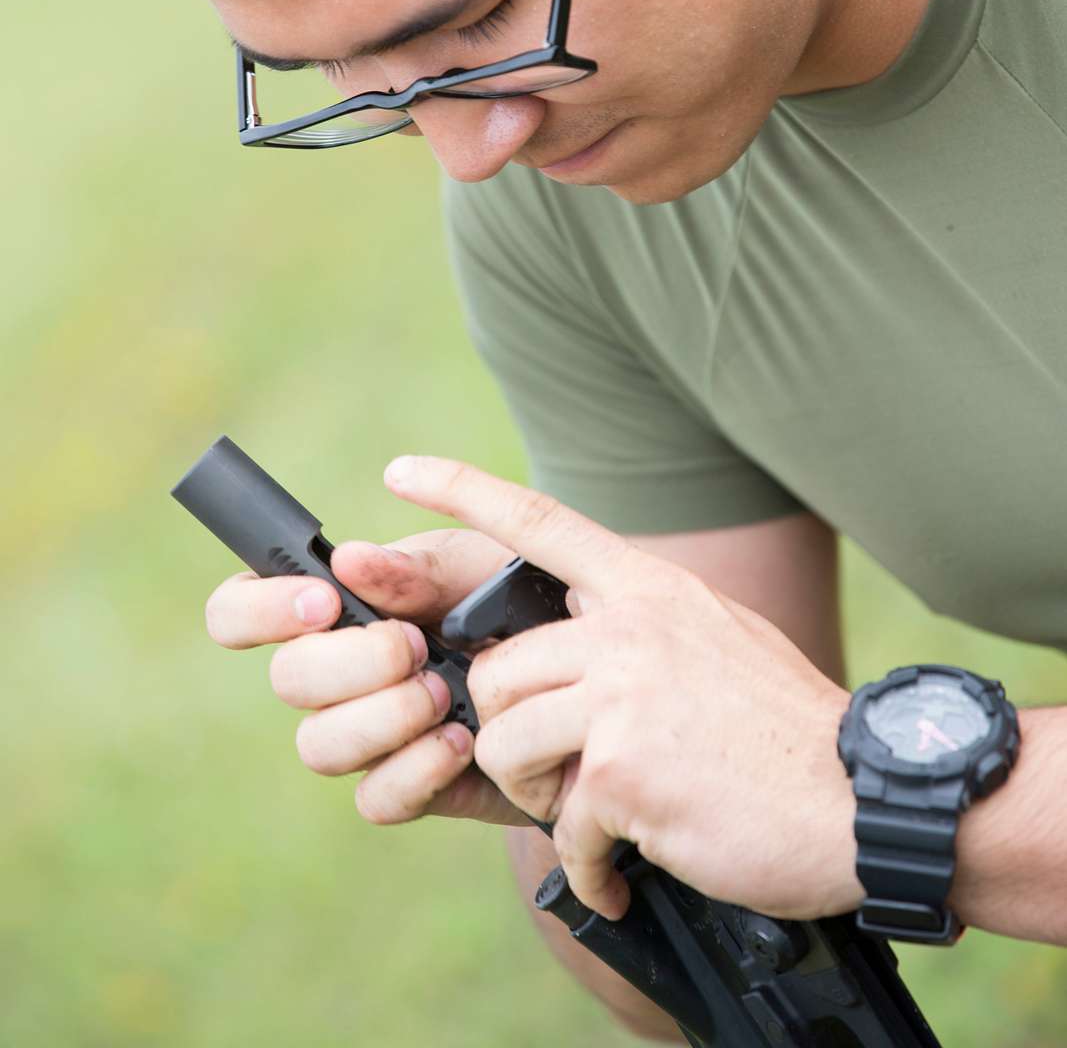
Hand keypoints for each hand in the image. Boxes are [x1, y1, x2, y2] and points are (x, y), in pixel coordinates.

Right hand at [203, 525, 533, 827]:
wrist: (589, 666)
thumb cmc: (518, 598)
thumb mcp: (478, 564)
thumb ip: (417, 567)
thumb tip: (348, 560)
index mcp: (332, 604)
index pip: (239, 608)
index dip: (259, 608)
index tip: (326, 601)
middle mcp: (335, 672)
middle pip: (286, 681)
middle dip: (351, 662)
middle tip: (417, 646)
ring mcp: (365, 734)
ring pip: (319, 746)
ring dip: (383, 716)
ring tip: (446, 693)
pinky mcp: (407, 787)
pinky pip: (374, 799)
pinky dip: (415, 769)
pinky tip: (461, 741)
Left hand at [384, 456, 860, 923]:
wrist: (864, 799)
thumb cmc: (787, 731)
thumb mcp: (718, 640)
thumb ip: (644, 628)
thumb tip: (582, 634)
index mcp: (649, 589)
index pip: (538, 521)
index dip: (461, 489)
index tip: (400, 470)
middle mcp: (629, 626)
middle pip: (497, 670)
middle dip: (511, 733)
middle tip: (563, 774)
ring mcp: (623, 693)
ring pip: (504, 740)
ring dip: (536, 795)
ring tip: (594, 815)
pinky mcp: (622, 769)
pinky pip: (559, 823)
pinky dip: (588, 860)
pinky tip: (625, 868)